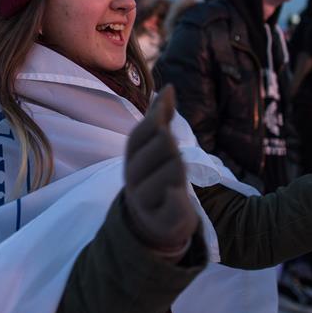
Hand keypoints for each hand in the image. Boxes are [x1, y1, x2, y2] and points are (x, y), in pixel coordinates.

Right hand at [124, 85, 198, 252]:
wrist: (153, 224)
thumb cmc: (157, 177)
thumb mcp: (156, 149)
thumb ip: (161, 119)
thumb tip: (168, 88)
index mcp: (132, 159)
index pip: (138, 136)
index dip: (154, 122)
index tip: (167, 123)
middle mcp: (133, 180)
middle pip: (160, 150)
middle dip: (173, 149)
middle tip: (176, 159)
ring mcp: (145, 203)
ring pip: (170, 176)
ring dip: (179, 174)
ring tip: (177, 182)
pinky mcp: (161, 222)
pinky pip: (173, 206)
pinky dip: (177, 199)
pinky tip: (177, 196)